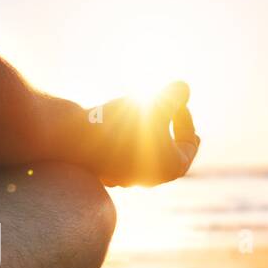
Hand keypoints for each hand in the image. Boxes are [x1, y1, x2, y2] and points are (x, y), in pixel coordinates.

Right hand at [79, 81, 199, 186]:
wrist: (77, 138)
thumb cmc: (121, 124)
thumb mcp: (155, 103)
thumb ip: (174, 95)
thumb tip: (183, 88)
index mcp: (170, 168)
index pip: (190, 143)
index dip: (186, 119)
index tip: (176, 101)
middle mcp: (150, 179)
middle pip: (170, 153)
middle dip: (170, 129)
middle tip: (173, 114)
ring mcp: (126, 178)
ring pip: (146, 155)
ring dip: (149, 133)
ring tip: (144, 115)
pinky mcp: (107, 172)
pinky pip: (126, 156)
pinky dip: (129, 140)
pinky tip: (121, 126)